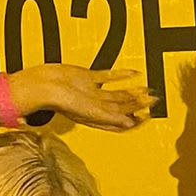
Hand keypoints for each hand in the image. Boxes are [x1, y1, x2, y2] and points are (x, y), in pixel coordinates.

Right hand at [8, 64, 152, 131]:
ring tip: (147, 90)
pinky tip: (133, 72)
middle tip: (154, 100)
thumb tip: (130, 124)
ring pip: (116, 93)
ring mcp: (91, 91)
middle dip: (138, 104)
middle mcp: (95, 106)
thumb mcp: (88, 111)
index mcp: (95, 117)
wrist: (42, 85)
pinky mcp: (87, 77)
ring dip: (132, 91)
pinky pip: (107, 76)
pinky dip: (121, 75)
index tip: (150, 116)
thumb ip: (110, 117)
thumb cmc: (60, 101)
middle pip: (121, 107)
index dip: (135, 120)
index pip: (120, 121)